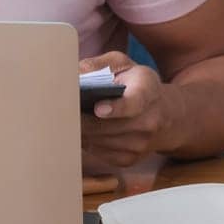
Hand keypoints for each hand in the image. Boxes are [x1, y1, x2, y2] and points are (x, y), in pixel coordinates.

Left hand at [80, 52, 170, 169]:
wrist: (163, 114)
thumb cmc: (134, 84)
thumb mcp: (122, 64)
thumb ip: (100, 65)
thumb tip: (75, 73)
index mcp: (148, 91)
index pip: (135, 103)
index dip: (116, 108)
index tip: (98, 108)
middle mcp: (149, 121)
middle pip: (107, 126)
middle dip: (80, 117)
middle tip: (60, 108)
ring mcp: (140, 144)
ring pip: (96, 140)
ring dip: (79, 129)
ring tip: (69, 115)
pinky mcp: (129, 159)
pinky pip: (97, 152)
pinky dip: (85, 140)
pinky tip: (83, 128)